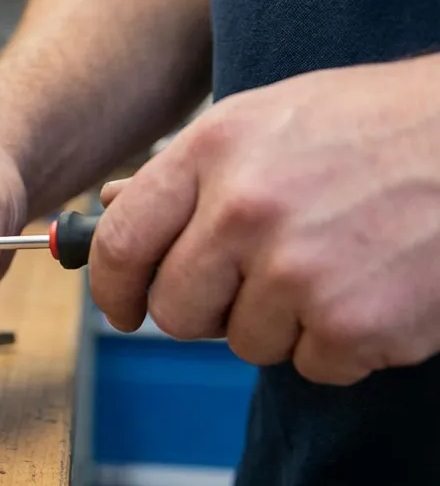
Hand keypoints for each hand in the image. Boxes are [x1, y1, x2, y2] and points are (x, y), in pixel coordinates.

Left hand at [91, 57, 439, 383]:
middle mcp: (244, 209)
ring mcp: (297, 270)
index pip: (120, 244)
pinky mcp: (349, 323)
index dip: (112, 289)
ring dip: (284, 323)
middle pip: (174, 311)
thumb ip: (188, 172)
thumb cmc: (377, 128)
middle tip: (259, 281)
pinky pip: (312, 366)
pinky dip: (341, 343)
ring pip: (245, 342)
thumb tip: (110, 208)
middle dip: (207, 310)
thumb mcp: (268, 120)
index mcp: (213, 151)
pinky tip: (373, 287)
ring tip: (337, 263)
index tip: (122, 308)